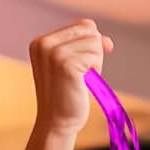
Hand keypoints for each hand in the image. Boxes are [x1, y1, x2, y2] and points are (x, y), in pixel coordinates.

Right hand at [30, 19, 110, 136]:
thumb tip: (109, 42)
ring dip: (95, 64)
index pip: (83, 26)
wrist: (57, 124)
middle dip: (94, 54)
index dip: (93, 44)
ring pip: (95, 43)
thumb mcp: (74, 66)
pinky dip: (95, 71)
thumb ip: (88, 48)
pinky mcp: (65, 64)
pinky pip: (95, 56)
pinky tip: (83, 84)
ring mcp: (53, 53)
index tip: (86, 66)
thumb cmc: (67, 97)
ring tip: (80, 81)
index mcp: (41, 42)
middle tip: (80, 76)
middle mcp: (44, 44)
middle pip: (90, 31)